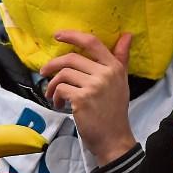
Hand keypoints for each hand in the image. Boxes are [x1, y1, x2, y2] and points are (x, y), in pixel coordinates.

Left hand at [41, 31, 136, 165]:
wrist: (113, 137)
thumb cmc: (115, 109)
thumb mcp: (121, 81)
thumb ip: (121, 58)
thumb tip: (127, 34)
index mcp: (114, 67)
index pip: (93, 43)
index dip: (73, 36)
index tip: (58, 35)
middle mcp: (105, 73)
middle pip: (72, 58)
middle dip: (53, 64)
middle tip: (45, 72)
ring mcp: (94, 86)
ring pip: (63, 74)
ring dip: (52, 84)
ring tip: (53, 94)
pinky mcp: (82, 99)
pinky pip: (61, 89)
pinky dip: (56, 96)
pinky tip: (60, 104)